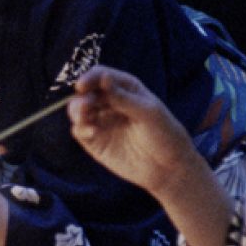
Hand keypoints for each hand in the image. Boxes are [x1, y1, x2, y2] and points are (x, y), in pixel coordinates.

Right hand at [68, 66, 203, 197]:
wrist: (169, 168)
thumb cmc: (165, 134)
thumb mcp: (148, 112)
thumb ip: (123, 97)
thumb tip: (103, 77)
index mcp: (124, 89)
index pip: (100, 76)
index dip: (89, 78)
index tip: (81, 87)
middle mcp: (109, 102)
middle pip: (86, 93)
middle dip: (82, 98)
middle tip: (85, 107)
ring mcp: (101, 121)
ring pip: (78, 110)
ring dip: (77, 112)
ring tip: (84, 118)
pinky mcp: (95, 140)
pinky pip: (79, 130)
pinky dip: (80, 129)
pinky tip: (91, 132)